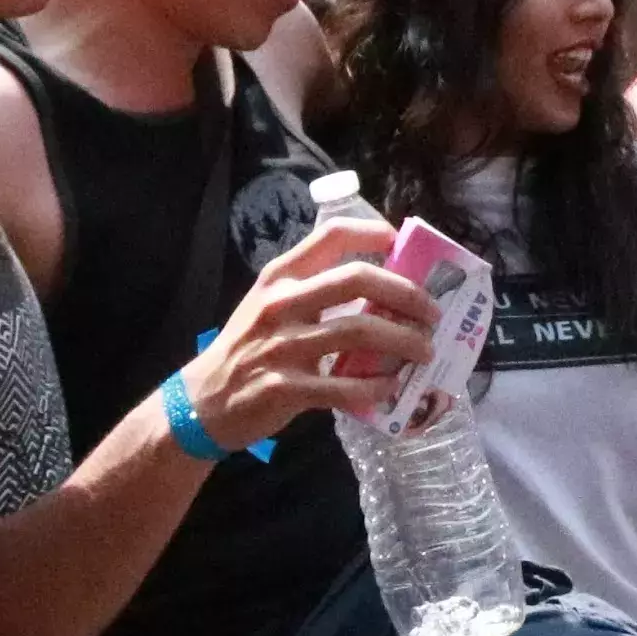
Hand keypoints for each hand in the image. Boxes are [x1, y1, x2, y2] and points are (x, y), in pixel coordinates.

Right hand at [184, 226, 440, 450]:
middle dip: (405, 293)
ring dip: (403, 341)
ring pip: (359, 331)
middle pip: (356, 279)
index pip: (330, 236)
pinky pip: (344, 386)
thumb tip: (381, 291)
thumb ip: (313, 293)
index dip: (372, 233)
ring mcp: (282, 346)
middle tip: (431, 312)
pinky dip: (376, 387)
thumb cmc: (247, 349)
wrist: (204, 402)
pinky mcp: (286, 388)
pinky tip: (391, 388)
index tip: (400, 242)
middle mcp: (280, 304)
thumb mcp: (269, 307)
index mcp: (279, 278)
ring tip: (425, 351)